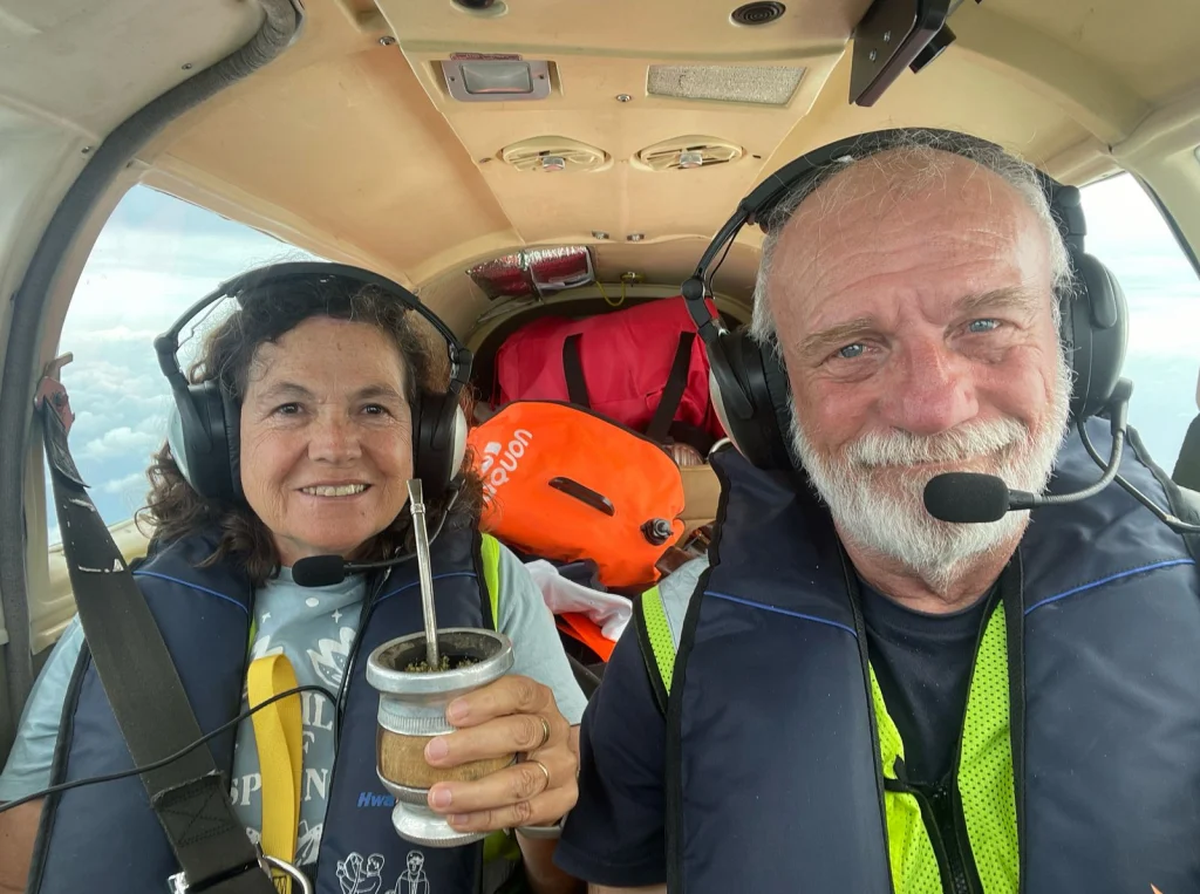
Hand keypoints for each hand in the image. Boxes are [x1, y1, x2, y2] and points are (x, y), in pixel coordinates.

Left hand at [423, 674, 577, 833]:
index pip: (518, 693)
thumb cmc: (516, 736)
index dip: (485, 702)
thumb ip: (474, 713)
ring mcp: (560, 767)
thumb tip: (419, 718)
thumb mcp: (503, 713)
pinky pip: (522, 813)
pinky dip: (486, 817)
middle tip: (434, 754)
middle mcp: (554, 731)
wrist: (551, 769)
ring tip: (439, 797)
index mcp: (539, 701)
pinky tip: (459, 817)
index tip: (452, 713)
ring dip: (474, 792)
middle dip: (472, 745)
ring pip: (520, 781)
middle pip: (519, 734)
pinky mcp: (561, 799)